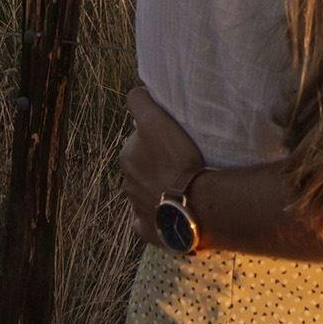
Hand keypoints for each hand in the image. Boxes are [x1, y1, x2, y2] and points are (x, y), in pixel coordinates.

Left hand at [122, 83, 204, 244]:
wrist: (195, 204)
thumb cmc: (178, 159)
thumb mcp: (156, 121)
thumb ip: (140, 102)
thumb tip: (136, 93)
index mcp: (127, 157)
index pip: (137, 139)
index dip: (154, 137)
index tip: (171, 139)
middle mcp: (127, 182)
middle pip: (141, 166)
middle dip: (155, 163)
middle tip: (180, 161)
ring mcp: (136, 208)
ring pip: (145, 192)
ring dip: (157, 188)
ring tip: (182, 186)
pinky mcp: (147, 230)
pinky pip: (146, 222)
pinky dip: (153, 217)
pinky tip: (168, 212)